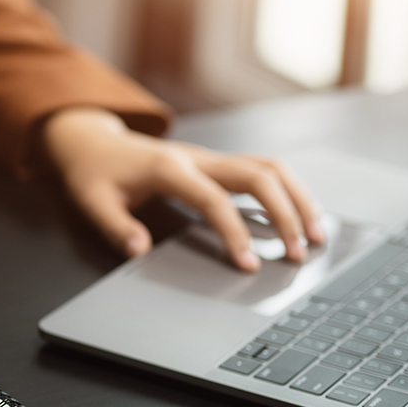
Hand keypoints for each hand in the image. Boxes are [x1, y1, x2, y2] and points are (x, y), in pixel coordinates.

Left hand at [42, 107, 324, 271]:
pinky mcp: (217, 163)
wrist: (93, 142)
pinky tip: (302, 216)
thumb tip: (138, 250)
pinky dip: (288, 191)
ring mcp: (211, 158)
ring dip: (297, 198)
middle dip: (284, 213)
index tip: (249, 264)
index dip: (234, 232)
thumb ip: (115, 226)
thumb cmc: (95, 174)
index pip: (213, 199)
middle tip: (299, 253)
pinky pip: (263, 170)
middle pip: (257, 175)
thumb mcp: (92, 201)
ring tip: (316, 235)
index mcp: (169, 168)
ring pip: (269, 167)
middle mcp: (198, 158)